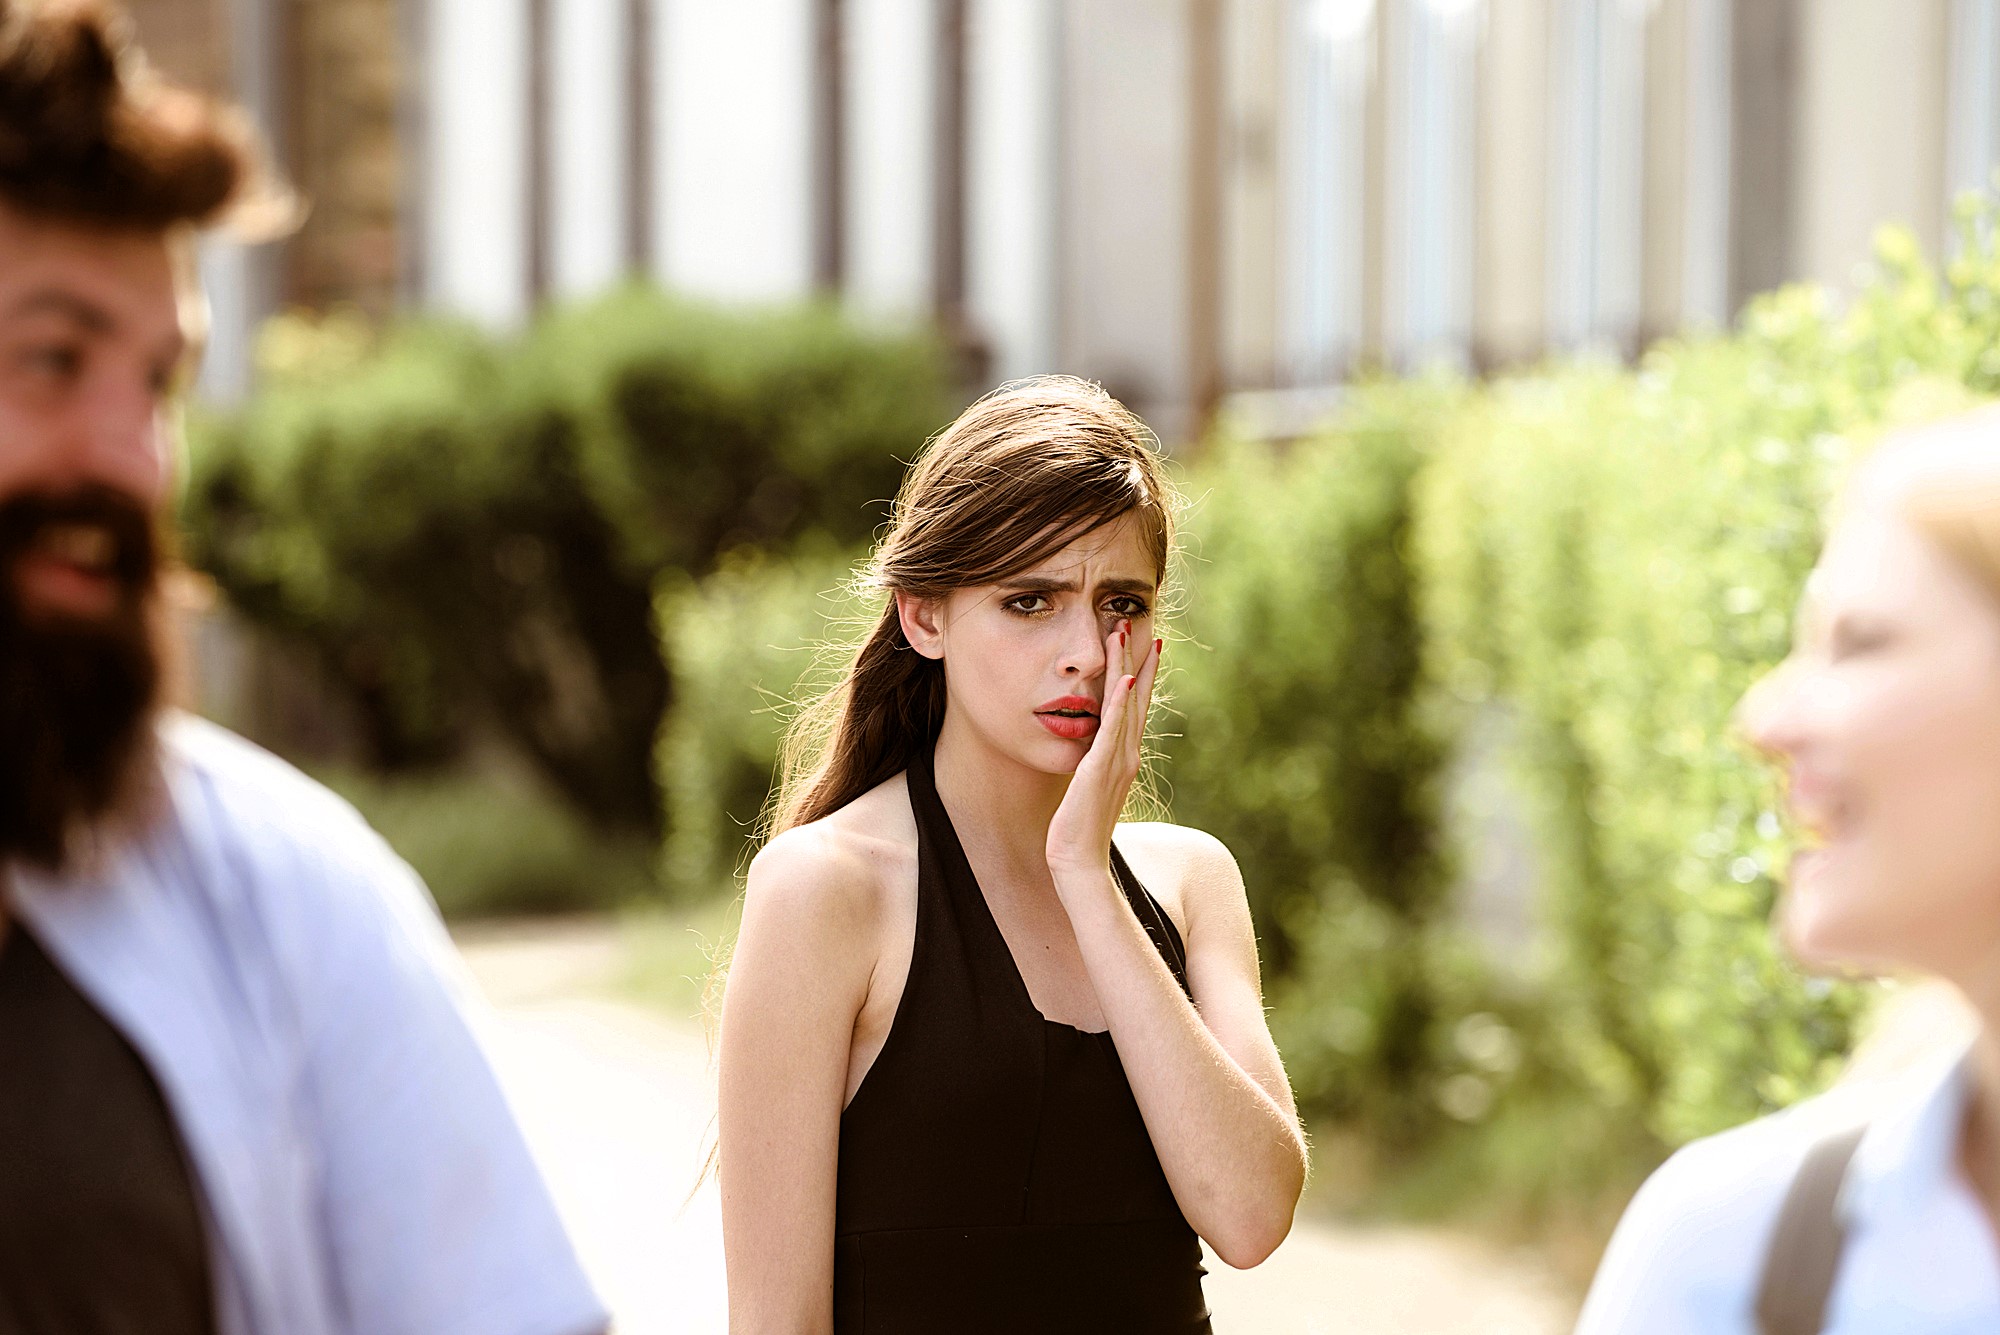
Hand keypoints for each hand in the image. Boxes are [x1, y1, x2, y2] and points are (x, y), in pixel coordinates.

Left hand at [1046, 621, 1162, 888]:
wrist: (1077, 863)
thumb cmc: (1077, 829)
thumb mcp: (1087, 786)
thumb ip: (1093, 763)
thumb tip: (1090, 747)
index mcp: (1124, 757)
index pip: (1136, 706)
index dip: (1141, 672)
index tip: (1145, 642)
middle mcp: (1127, 754)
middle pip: (1137, 696)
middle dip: (1137, 658)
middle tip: (1136, 622)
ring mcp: (1117, 761)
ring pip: (1126, 704)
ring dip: (1126, 665)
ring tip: (1125, 632)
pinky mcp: (1100, 770)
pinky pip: (1113, 729)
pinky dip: (1120, 702)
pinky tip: (1123, 678)